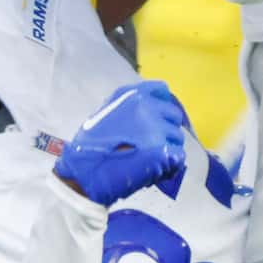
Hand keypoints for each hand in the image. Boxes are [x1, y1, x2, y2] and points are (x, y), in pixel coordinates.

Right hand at [54, 79, 189, 205]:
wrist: (83, 171)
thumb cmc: (90, 147)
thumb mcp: (106, 113)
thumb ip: (128, 108)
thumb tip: (150, 110)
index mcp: (132, 95)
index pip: (162, 90)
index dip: (162, 107)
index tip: (158, 119)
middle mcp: (146, 107)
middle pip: (174, 116)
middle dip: (166, 131)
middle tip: (152, 146)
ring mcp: (155, 128)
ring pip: (177, 138)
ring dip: (168, 149)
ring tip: (149, 160)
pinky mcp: (162, 150)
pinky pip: (178, 156)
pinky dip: (170, 166)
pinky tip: (155, 171)